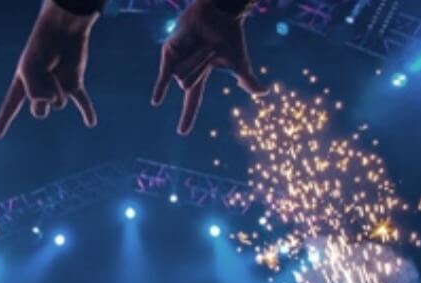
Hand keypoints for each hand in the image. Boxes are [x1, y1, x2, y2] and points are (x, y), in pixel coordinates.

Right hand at [0, 0, 98, 139]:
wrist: (63, 30)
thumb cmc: (41, 47)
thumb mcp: (30, 69)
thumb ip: (35, 91)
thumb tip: (52, 102)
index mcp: (23, 84)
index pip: (10, 106)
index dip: (3, 121)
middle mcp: (40, 89)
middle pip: (40, 111)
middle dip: (43, 99)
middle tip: (45, 78)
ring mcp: (58, 88)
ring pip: (60, 104)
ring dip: (58, 90)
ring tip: (57, 72)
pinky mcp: (74, 83)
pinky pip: (82, 101)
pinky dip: (87, 111)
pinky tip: (91, 123)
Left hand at [152, 0, 266, 134]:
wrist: (220, 13)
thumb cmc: (228, 34)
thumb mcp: (238, 62)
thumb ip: (246, 79)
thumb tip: (264, 93)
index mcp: (198, 75)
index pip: (192, 100)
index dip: (187, 116)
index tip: (182, 131)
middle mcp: (184, 70)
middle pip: (188, 85)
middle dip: (201, 67)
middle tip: (209, 49)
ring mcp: (175, 61)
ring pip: (182, 77)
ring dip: (197, 59)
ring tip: (200, 42)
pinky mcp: (169, 52)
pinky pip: (165, 74)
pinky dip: (161, 87)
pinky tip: (156, 103)